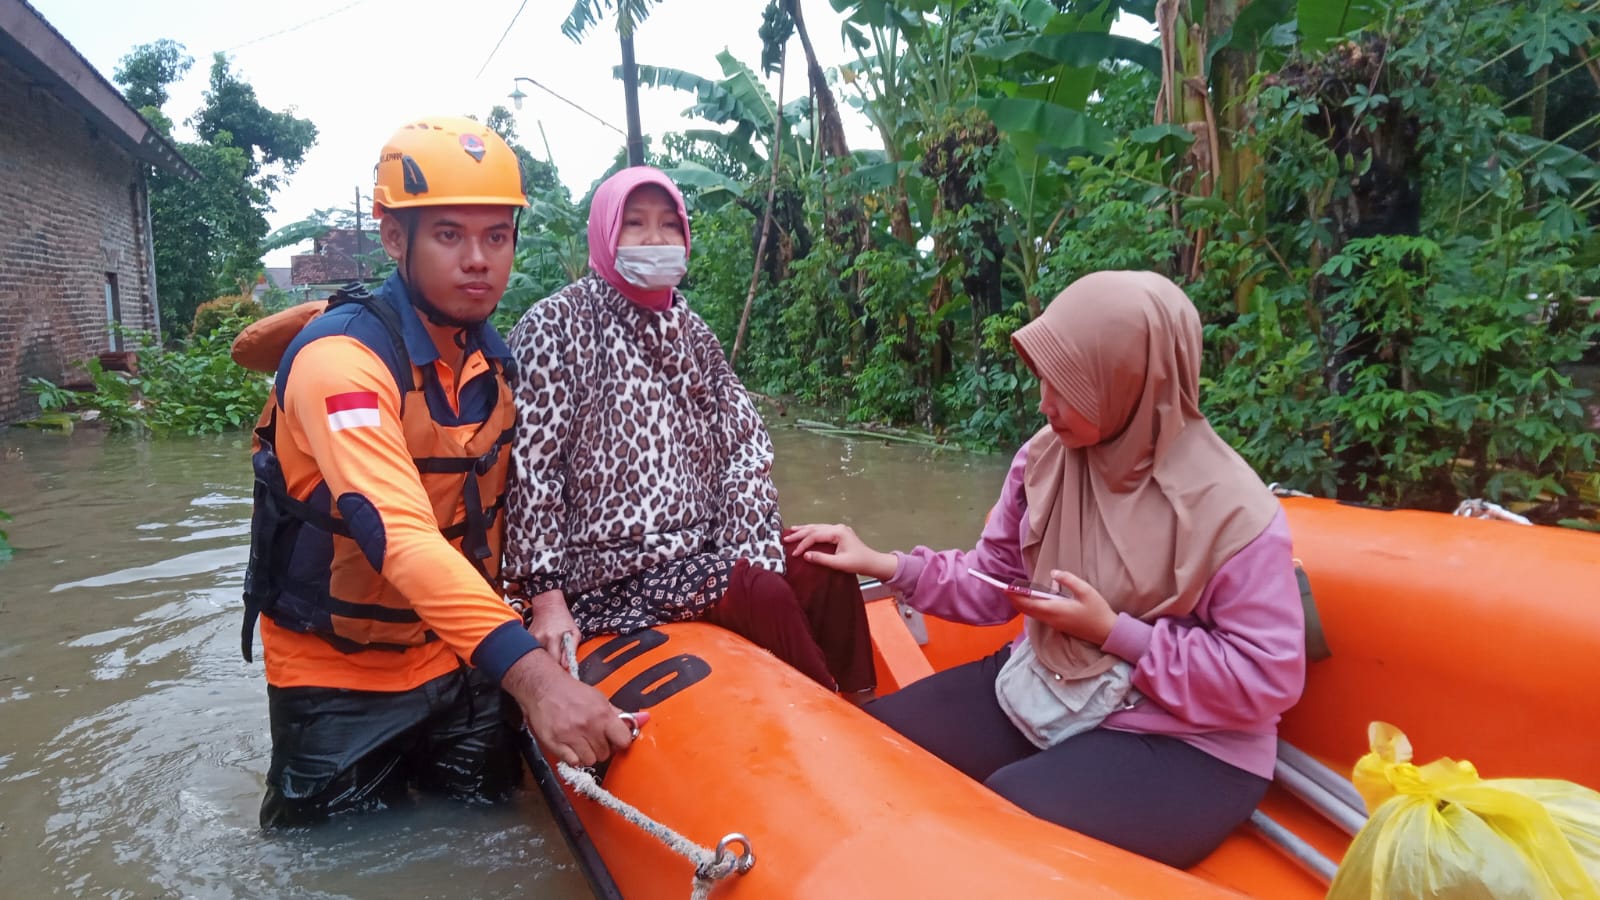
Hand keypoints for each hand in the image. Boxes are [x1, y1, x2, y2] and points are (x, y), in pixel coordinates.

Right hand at [501, 650, 639, 766]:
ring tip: (581, 741)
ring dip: (587, 754)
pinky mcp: (555, 743)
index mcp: (602, 714)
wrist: (543, 687)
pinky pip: (573, 762)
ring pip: (590, 760)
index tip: (614, 739)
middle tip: (593, 737)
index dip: (620, 742)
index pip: (623, 740)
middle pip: (605, 753)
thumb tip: (644, 719)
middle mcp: (588, 726)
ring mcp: (570, 736)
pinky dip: (573, 758)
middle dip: (601, 748)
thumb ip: (618, 714)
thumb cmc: (572, 693)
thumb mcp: (599, 699)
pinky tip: (570, 746)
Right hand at [525, 590, 579, 663]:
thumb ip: (572, 649)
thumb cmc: (563, 619)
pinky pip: (533, 651)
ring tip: (551, 653)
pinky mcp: (527, 639)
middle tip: (557, 665)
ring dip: (544, 659)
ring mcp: (532, 639)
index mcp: (553, 638)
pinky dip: (538, 653)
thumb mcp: (574, 632)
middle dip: (550, 667)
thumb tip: (567, 666)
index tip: (563, 670)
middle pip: (544, 663)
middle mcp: (541, 639)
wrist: (548, 605)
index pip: (555, 662)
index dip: (560, 669)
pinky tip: (544, 647)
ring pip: (538, 658)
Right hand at [783, 523, 896, 580]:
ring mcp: (839, 529)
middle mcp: (838, 527)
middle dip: (800, 534)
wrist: (873, 563)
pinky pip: (822, 530)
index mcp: (838, 532)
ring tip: (791, 531)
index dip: (803, 544)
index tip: (795, 554)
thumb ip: (822, 559)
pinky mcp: (839, 533)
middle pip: (815, 528)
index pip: (815, 536)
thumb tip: (805, 555)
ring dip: (804, 530)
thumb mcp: (839, 563)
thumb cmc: (858, 563)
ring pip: (817, 527)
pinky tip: (805, 531)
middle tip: (786, 538)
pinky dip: (812, 531)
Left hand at [1006, 569, 1117, 644]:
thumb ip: (1068, 580)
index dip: (1015, 596)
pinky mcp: (1058, 624)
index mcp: (1055, 609)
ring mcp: (1054, 623)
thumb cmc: (1097, 611)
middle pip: (1027, 610)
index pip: (1028, 603)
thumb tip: (1053, 572)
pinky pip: (1040, 615)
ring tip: (1015, 591)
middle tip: (1005, 588)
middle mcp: (1051, 618)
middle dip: (1015, 599)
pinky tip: (1036, 597)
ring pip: (1032, 613)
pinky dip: (1032, 606)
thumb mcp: (1086, 591)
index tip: (1005, 588)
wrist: (1106, 632)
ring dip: (1023, 603)